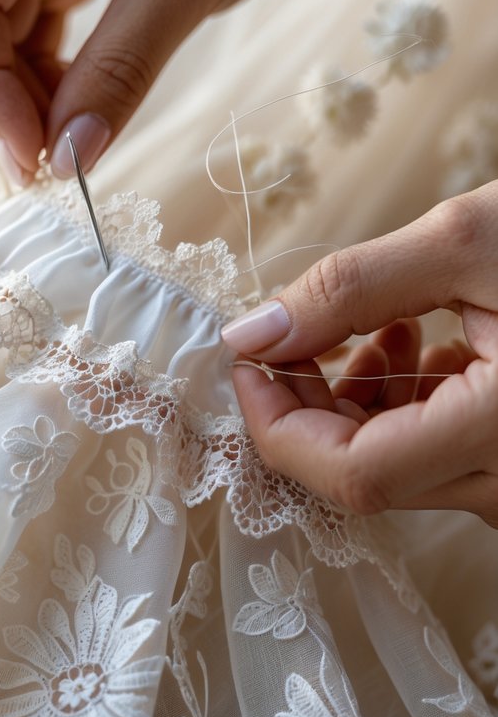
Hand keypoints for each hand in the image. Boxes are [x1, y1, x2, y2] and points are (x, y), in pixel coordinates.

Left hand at [223, 182, 497, 526]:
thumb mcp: (469, 241)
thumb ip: (351, 289)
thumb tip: (250, 335)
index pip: (351, 475)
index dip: (277, 423)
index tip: (248, 360)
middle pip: (367, 473)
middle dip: (315, 402)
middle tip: (307, 331)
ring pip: (400, 467)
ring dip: (362, 400)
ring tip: (385, 327)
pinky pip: (440, 456)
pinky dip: (408, 404)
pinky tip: (423, 344)